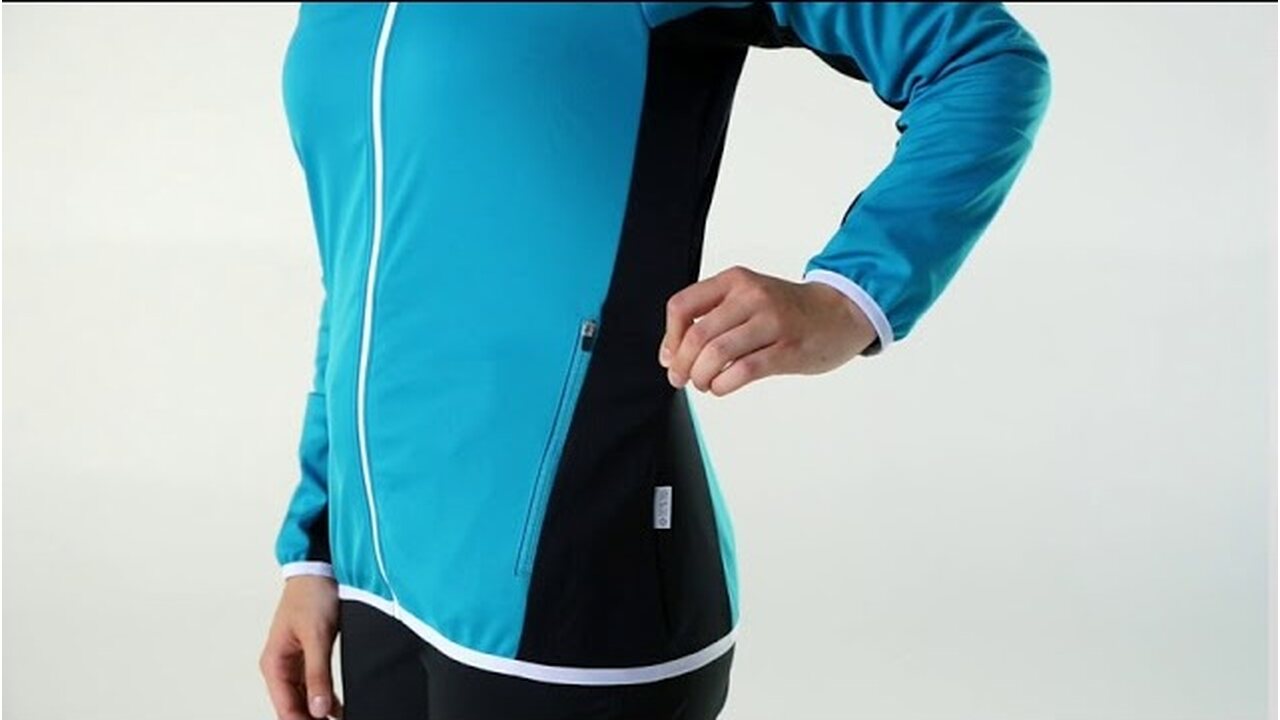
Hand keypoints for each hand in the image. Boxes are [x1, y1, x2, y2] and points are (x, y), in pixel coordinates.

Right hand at [260, 576, 342, 719]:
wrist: (320, 568)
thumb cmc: (311, 594)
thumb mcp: (317, 636)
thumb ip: (318, 674)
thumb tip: (317, 709)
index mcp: (274, 663)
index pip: (286, 708)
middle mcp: (281, 666)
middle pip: (294, 706)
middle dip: (311, 719)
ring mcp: (296, 661)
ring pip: (305, 698)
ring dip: (319, 712)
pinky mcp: (310, 655)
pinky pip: (315, 685)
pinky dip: (326, 698)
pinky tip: (339, 709)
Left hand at [658, 265, 876, 395]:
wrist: (838, 313)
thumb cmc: (787, 310)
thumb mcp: (746, 297)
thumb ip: (710, 317)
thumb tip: (670, 354)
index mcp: (735, 281)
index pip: (682, 306)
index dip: (670, 338)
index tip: (671, 357)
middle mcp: (751, 297)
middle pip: (697, 336)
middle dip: (682, 365)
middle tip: (681, 379)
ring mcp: (771, 322)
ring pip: (716, 354)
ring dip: (701, 377)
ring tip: (704, 383)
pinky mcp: (786, 349)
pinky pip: (742, 371)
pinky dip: (723, 385)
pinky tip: (722, 387)